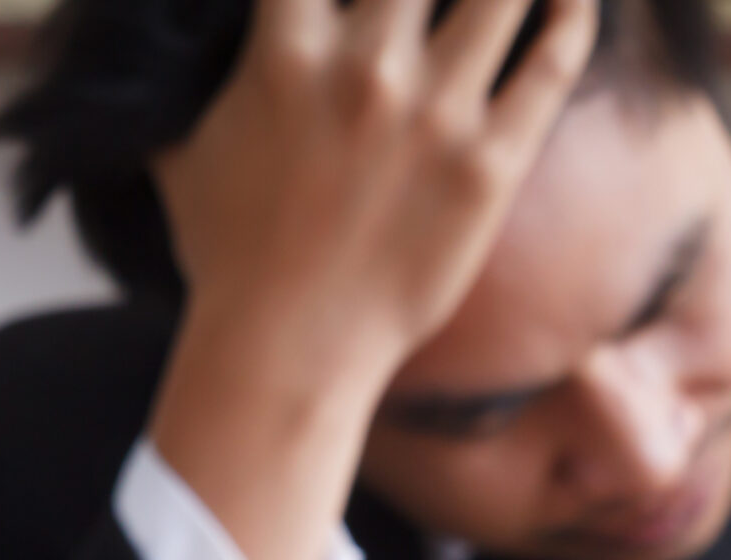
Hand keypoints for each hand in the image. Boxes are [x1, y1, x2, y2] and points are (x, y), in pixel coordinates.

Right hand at [145, 0, 598, 559]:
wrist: (286, 354)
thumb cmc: (226, 254)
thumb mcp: (179, 145)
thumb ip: (191, 70)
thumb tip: (160, 34)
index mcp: (288, 51)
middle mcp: (366, 68)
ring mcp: (435, 117)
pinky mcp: (490, 169)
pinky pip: (550, 66)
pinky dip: (570, 14)